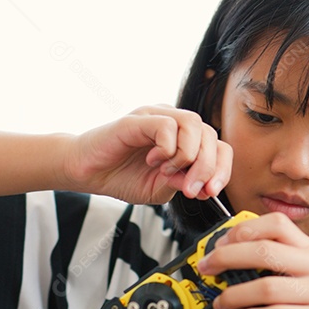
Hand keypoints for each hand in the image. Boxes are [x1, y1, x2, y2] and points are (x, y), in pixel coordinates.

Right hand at [64, 105, 232, 204]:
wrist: (86, 172)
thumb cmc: (120, 176)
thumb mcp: (160, 189)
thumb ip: (183, 184)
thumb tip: (206, 188)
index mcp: (183, 138)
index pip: (218, 145)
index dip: (221, 169)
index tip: (211, 192)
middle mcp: (173, 122)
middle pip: (210, 134)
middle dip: (206, 167)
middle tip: (190, 190)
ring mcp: (156, 116)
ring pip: (193, 124)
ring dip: (188, 156)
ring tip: (167, 173)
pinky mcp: (138, 119)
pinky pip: (166, 126)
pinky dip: (166, 149)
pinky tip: (152, 161)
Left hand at [197, 213, 308, 308]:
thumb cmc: (308, 308)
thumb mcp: (293, 277)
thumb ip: (266, 264)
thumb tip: (221, 257)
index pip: (277, 224)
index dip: (244, 230)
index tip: (219, 244)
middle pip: (266, 251)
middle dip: (228, 258)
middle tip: (208, 269)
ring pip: (267, 287)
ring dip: (234, 295)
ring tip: (221, 303)